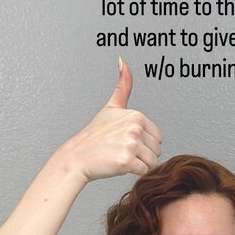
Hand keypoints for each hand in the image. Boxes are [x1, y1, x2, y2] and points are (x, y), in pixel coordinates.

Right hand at [63, 58, 162, 181]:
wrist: (77, 157)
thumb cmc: (94, 136)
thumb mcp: (111, 108)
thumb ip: (123, 86)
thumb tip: (124, 61)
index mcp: (136, 116)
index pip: (158, 138)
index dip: (144, 144)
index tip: (126, 141)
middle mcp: (135, 127)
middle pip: (157, 150)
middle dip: (143, 155)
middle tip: (122, 151)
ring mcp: (131, 144)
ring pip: (152, 162)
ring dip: (138, 165)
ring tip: (120, 158)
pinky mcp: (126, 160)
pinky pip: (143, 171)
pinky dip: (133, 173)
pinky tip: (119, 165)